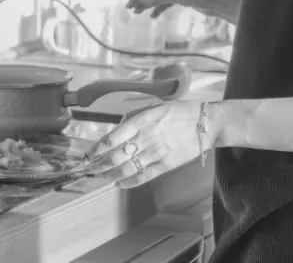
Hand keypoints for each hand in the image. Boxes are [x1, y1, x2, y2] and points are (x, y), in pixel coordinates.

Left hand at [86, 101, 211, 188]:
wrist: (205, 123)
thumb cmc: (179, 111)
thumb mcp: (153, 107)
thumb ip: (133, 118)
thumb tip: (118, 128)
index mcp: (141, 121)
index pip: (112, 138)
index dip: (96, 149)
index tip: (87, 155)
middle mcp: (146, 138)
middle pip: (116, 156)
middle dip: (99, 165)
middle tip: (88, 169)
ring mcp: (156, 153)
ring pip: (127, 168)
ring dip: (110, 175)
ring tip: (100, 178)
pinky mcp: (166, 164)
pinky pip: (143, 176)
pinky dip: (129, 182)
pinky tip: (119, 184)